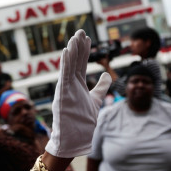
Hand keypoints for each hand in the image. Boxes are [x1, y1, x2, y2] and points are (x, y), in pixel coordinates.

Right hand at [45, 30, 111, 157]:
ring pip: (68, 66)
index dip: (84, 51)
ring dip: (72, 51)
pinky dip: (66, 63)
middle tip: (81, 32)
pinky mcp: (63, 94)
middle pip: (75, 62)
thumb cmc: (82, 121)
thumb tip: (107, 75)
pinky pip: (64, 75)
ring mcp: (65, 89)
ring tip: (75, 37)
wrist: (75, 139)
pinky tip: (68, 50)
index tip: (88, 39)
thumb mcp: (96, 99)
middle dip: (78, 46)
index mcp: (77, 85)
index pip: (80, 64)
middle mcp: (70, 84)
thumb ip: (101, 87)